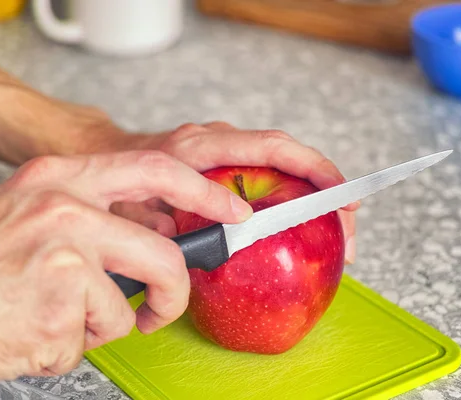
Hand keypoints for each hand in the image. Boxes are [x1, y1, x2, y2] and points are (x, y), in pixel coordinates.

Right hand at [0, 151, 251, 393]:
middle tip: (160, 310)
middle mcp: (63, 205)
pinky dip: (74, 345)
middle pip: (163, 251)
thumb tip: (151, 233)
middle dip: (174, 291)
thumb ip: (89, 215)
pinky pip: (98, 333)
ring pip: (131, 304)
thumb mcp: (27, 217)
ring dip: (104, 324)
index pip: (154, 168)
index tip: (230, 211)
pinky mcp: (60, 300)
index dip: (201, 191)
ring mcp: (63, 251)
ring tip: (62, 320)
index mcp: (58, 178)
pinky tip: (37, 332)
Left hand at [107, 122, 358, 263]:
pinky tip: (310, 227)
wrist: (110, 155)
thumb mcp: (135, 201)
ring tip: (340, 233)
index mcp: (198, 146)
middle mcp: (218, 139)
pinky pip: (274, 174)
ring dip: (318, 197)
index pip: (267, 148)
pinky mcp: (230, 161)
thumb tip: (202, 245)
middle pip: (288, 153)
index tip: (335, 199)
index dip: (307, 169)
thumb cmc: (121, 177)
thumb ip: (160, 221)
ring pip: (286, 163)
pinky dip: (298, 197)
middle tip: (350, 227)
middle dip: (327, 187)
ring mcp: (226, 148)